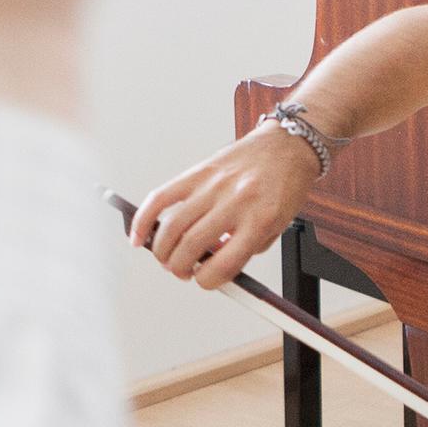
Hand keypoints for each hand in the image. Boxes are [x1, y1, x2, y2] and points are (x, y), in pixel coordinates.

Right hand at [131, 125, 316, 289]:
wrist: (288, 145)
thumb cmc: (284, 184)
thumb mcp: (276, 226)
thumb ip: (244, 248)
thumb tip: (209, 265)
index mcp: (259, 219)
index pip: (223, 264)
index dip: (208, 281)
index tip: (204, 280)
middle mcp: (234, 201)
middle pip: (191, 246)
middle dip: (180, 268)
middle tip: (182, 271)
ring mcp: (213, 185)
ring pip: (172, 226)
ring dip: (162, 250)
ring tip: (167, 257)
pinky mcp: (198, 172)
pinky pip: (162, 197)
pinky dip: (144, 219)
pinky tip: (139, 235)